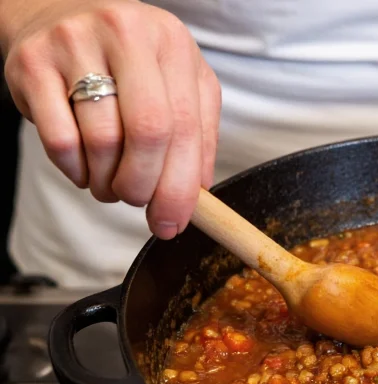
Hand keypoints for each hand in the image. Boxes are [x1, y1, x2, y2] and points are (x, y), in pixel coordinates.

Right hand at [1, 0, 220, 238]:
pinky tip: (83, 169)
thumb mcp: (177, 81)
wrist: (59, 13)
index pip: (185, 127)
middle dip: (144, 186)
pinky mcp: (32, 63)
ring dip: (108, 182)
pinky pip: (59, 140)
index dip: (181, 186)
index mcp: (172, 43)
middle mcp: (126, 33)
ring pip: (101, 141)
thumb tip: (197, 193)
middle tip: (138, 201)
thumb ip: (198, 133)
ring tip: (111, 183)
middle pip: (147, 133)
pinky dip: (75, 171)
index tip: (173, 222)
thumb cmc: (129, 59)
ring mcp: (74, 44)